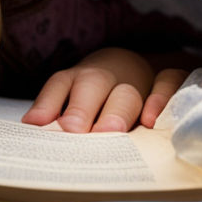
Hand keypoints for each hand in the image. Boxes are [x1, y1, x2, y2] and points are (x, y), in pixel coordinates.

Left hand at [21, 48, 187, 132]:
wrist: (137, 66)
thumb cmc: (98, 96)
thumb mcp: (75, 100)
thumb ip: (59, 115)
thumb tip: (36, 136)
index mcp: (77, 79)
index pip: (59, 84)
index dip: (47, 103)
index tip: (34, 124)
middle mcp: (104, 76)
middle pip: (91, 85)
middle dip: (80, 110)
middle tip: (71, 132)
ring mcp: (135, 78)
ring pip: (125, 91)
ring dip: (116, 112)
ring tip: (108, 133)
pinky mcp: (165, 80)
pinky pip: (168, 81)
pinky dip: (161, 98)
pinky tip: (152, 122)